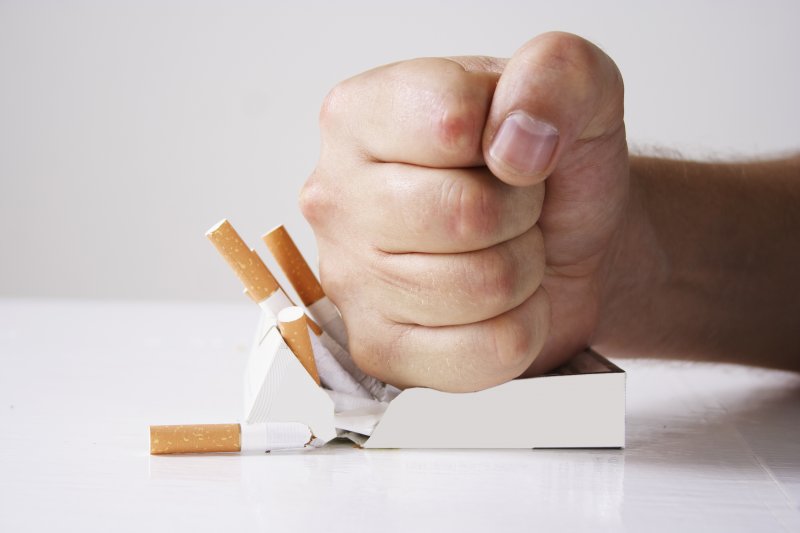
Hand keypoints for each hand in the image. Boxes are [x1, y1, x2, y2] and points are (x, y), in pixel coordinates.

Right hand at [300, 32, 627, 391]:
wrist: (564, 243)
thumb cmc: (550, 169)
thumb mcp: (577, 90)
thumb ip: (557, 73)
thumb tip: (516, 142)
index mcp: (359, 116)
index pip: (449, 120)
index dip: (511, 138)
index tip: (509, 149)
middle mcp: (335, 197)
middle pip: (465, 215)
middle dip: (521, 212)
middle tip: (514, 207)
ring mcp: (350, 281)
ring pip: (483, 287)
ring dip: (524, 269)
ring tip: (504, 249)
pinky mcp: (381, 349)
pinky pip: (487, 352)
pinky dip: (523, 327)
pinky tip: (498, 303)